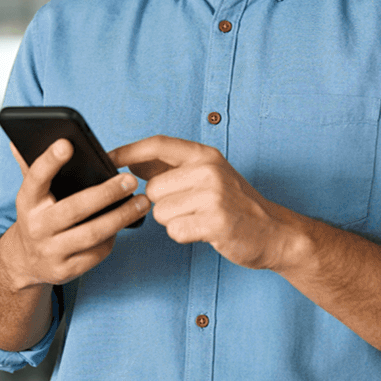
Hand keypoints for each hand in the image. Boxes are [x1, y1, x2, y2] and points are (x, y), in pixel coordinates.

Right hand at [0, 139, 148, 288]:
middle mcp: (36, 227)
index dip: (49, 161)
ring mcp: (50, 252)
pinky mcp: (66, 271)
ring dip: (121, 217)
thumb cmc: (37, 215)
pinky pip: (96, 253)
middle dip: (105, 194)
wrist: (26, 261)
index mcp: (27, 202)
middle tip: (129, 181)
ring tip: (142, 202)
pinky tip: (125, 224)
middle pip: (74, 209)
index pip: (35, 178)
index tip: (67, 143)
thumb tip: (18, 140)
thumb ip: (30, 166)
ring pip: (92, 234)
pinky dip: (113, 238)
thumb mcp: (31, 193)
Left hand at [112, 135, 295, 270]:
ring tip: (199, 219)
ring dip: (174, 221)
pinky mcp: (215, 221)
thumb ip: (171, 167)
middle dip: (162, 204)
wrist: (273, 231)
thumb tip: (130, 161)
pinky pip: (175, 231)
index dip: (128, 151)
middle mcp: (208, 170)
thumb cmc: (235, 203)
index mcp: (204, 155)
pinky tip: (204, 231)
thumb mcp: (207, 175)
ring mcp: (213, 195)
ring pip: (161, 212)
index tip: (107, 158)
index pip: (157, 144)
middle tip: (189, 208)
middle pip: (152, 188)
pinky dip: (184, 236)